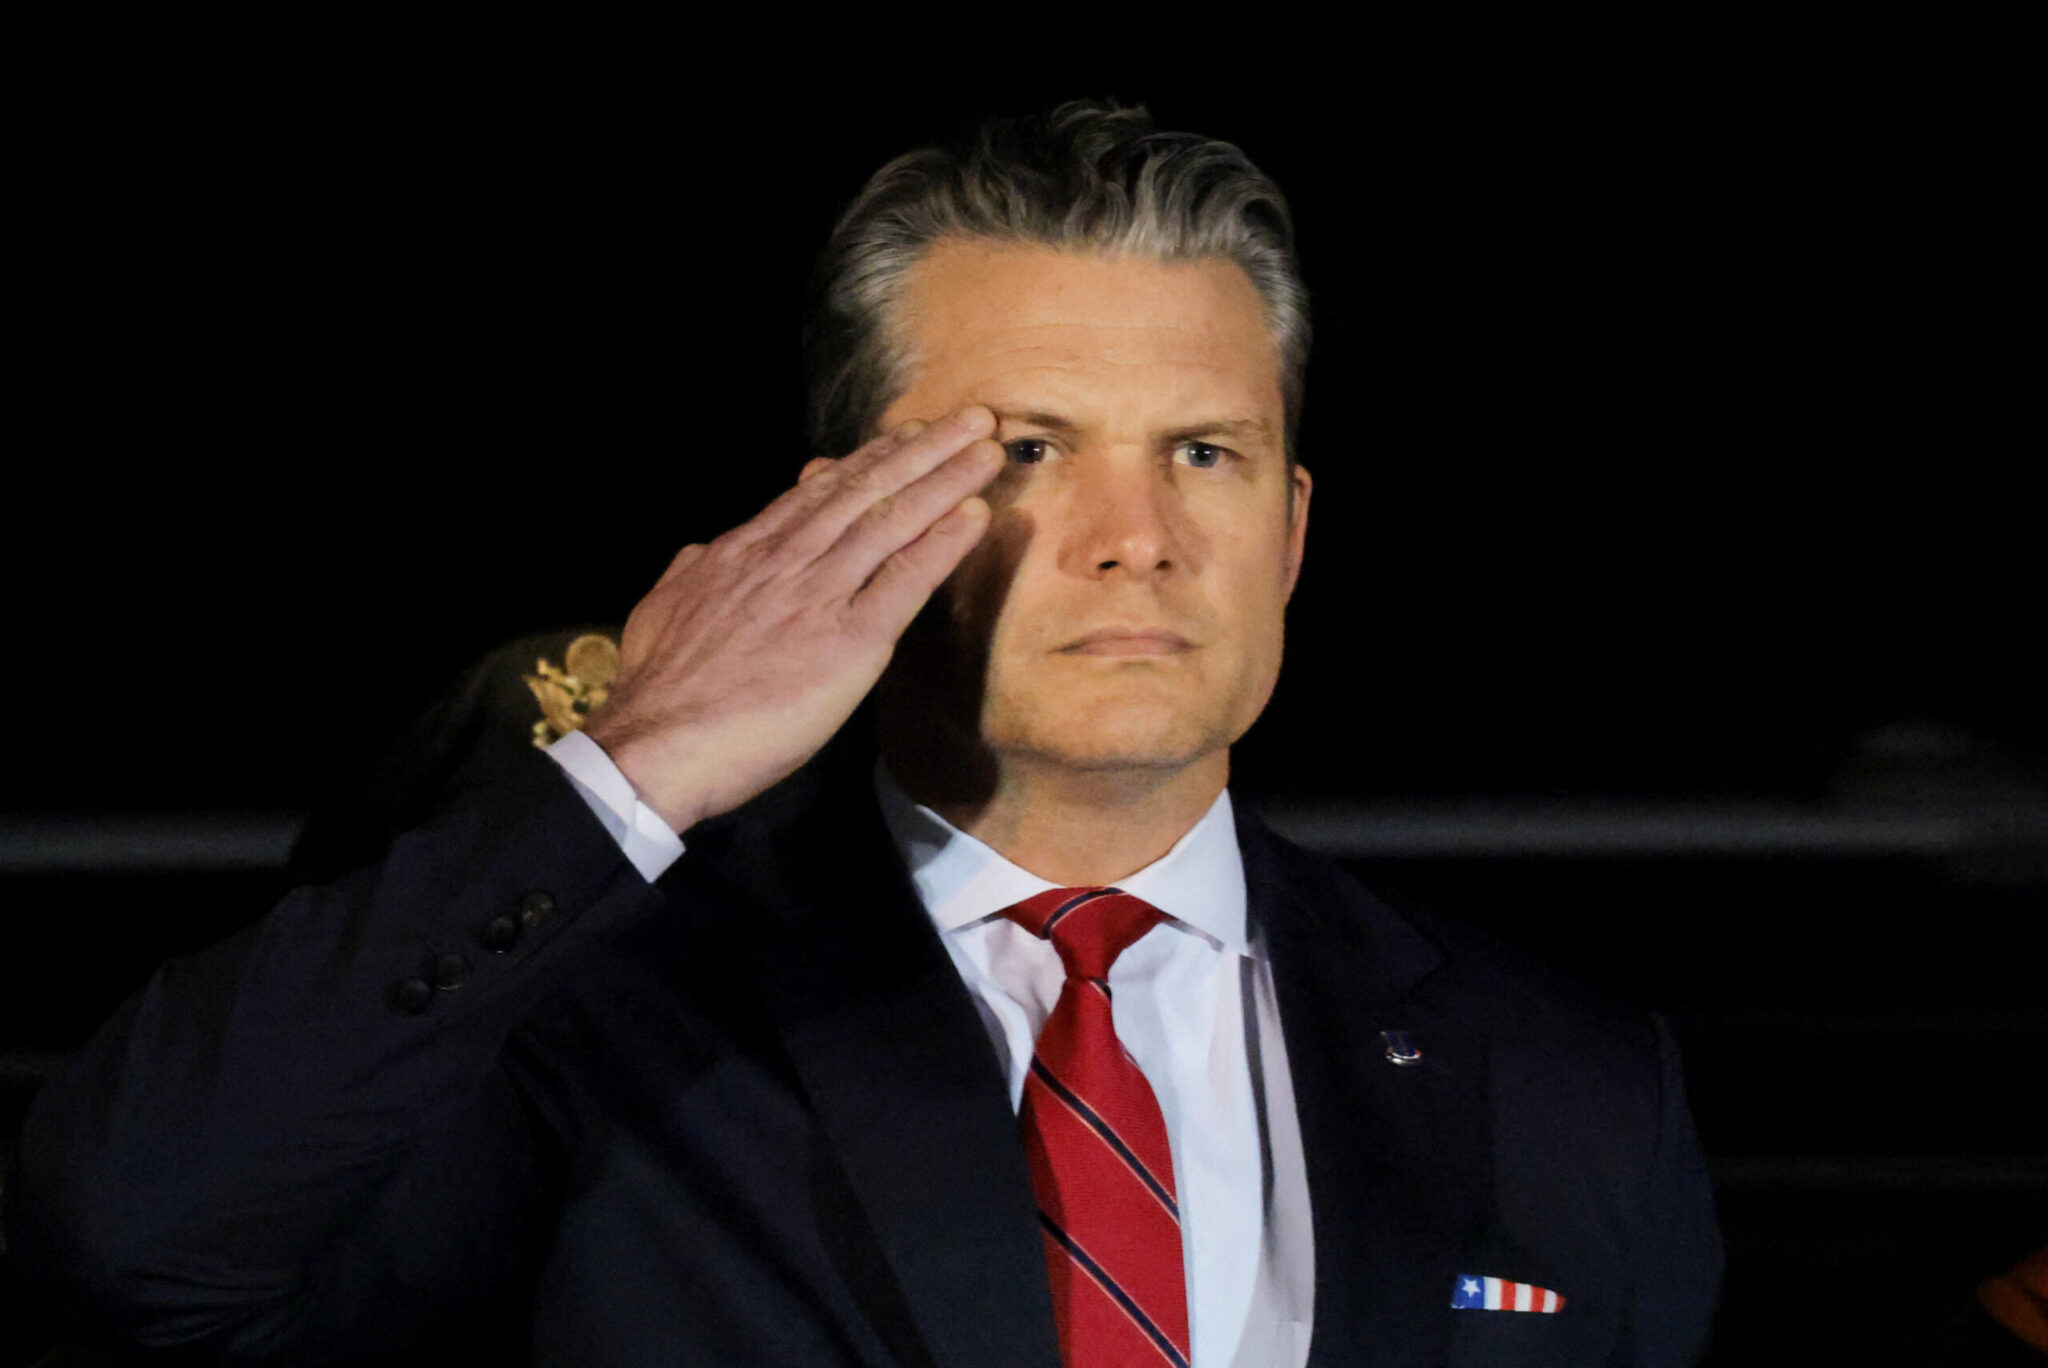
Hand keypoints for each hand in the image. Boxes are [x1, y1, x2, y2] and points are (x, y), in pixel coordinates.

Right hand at [582, 406, 1003, 832]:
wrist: (659, 742)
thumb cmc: (658, 689)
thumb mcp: (661, 608)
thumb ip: (689, 574)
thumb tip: (702, 549)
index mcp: (745, 553)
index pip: (819, 495)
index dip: (869, 462)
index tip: (907, 435)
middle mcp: (788, 560)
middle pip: (865, 492)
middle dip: (923, 450)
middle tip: (972, 419)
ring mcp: (820, 596)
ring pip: (892, 523)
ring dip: (946, 481)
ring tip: (988, 449)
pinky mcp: (850, 641)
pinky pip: (906, 582)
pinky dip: (944, 545)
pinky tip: (976, 516)